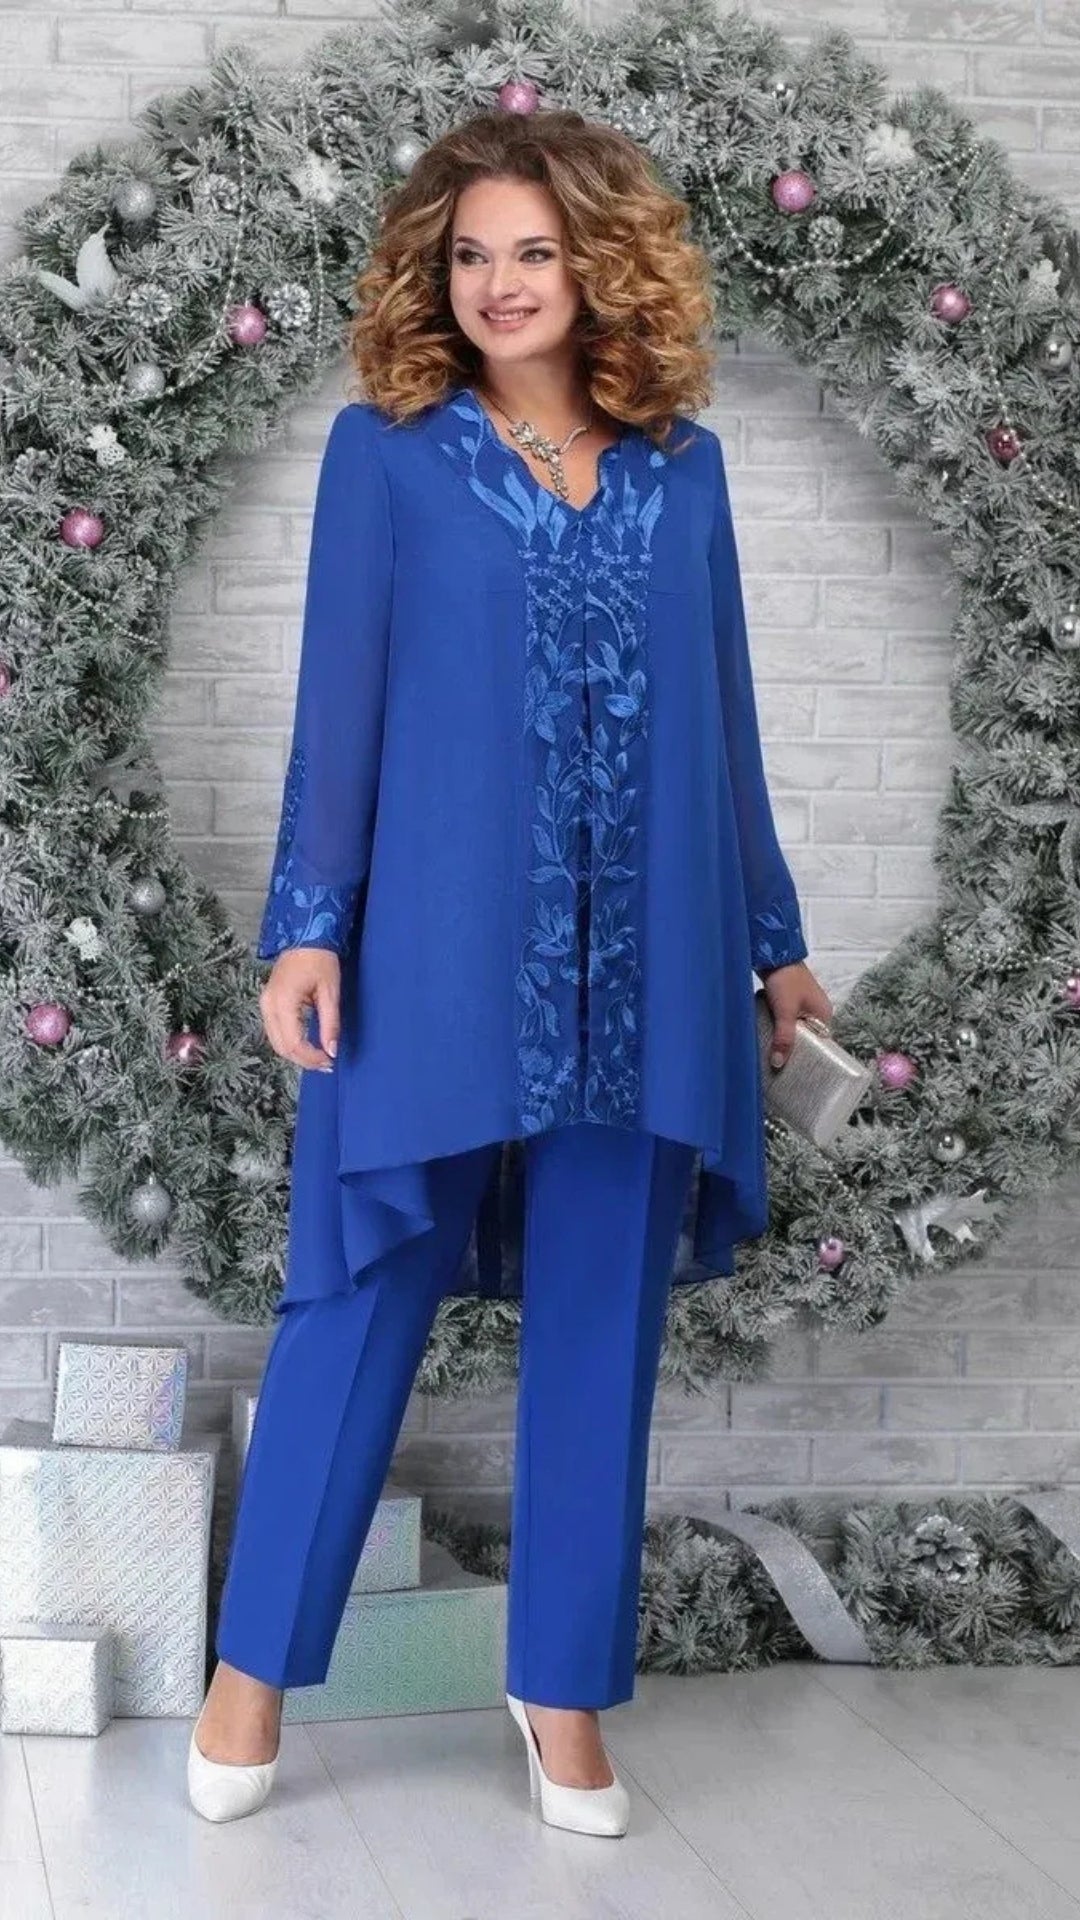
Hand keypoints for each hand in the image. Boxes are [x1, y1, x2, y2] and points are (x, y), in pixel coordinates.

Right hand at [259, 947, 340, 1070]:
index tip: (330, 1061)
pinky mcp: (267, 1003)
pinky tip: (308, 1045)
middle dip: (304, 1060)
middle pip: (281, 1047)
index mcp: (282, 1002)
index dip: (311, 1057)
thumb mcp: (330, 992)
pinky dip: (290, 1043)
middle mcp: (268, 1006)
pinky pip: (275, 1032)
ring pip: (276, 1043)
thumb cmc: (320, 960)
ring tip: (319, 1057)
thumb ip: (330, 1023)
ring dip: (296, 1054)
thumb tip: (332, 1051)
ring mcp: (264, 1004)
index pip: (293, 1043)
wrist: (304, 937)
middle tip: (327, 1064)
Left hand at [760, 960, 833, 1071]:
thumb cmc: (785, 980)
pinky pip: (784, 1020)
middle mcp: (816, 1011)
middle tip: (777, 1064)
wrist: (773, 953)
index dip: (807, 1056)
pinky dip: (777, 1026)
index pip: (820, 1044)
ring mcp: (802, 1005)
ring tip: (770, 1052)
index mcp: (824, 1014)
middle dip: (792, 1048)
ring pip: (793, 1030)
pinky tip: (766, 1034)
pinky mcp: (789, 1001)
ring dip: (782, 1037)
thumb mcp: (785, 1012)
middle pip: (805, 1038)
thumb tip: (778, 1064)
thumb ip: (784, 1038)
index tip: (793, 1070)